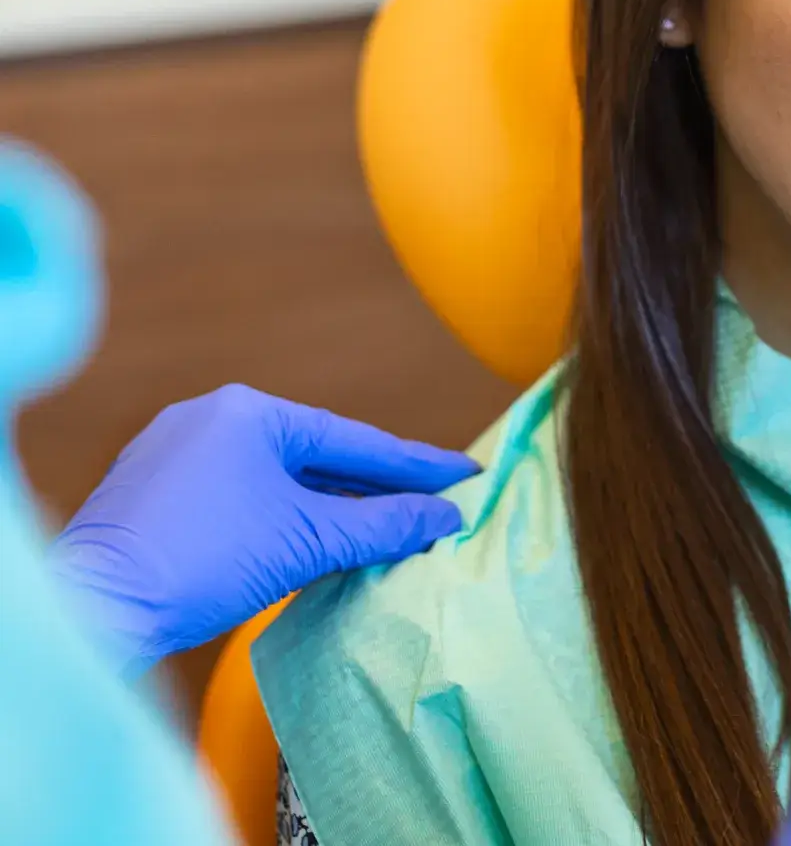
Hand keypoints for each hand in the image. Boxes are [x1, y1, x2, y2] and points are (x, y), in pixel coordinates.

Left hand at [48, 385, 479, 676]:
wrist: (94, 610)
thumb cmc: (202, 562)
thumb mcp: (309, 540)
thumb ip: (384, 523)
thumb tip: (447, 518)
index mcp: (249, 411)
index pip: (355, 439)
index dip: (416, 464)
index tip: (466, 473)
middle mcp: (210, 417)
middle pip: (317, 455)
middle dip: (376, 486)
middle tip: (434, 503)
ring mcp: (176, 453)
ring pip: (277, 477)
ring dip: (330, 505)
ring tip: (386, 527)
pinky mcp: (154, 494)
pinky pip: (241, 494)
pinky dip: (284, 515)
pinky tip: (315, 540)